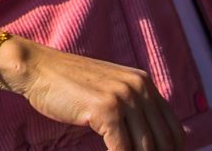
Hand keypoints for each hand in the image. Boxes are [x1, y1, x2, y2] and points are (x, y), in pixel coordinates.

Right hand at [0, 35, 187, 150]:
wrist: (36, 68)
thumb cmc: (68, 84)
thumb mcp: (110, 89)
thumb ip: (134, 108)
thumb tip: (154, 142)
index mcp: (143, 82)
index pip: (174, 129)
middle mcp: (138, 87)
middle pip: (164, 141)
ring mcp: (123, 97)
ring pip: (145, 148)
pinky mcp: (106, 109)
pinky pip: (122, 149)